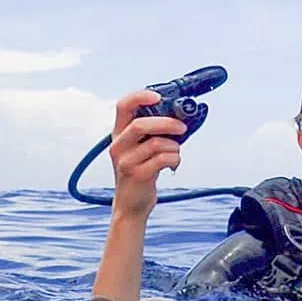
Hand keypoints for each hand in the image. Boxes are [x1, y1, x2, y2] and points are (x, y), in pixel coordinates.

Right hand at [108, 90, 186, 221]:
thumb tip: (183, 117)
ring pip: (156, 144)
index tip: (158, 96)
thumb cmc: (143, 170)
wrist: (132, 203)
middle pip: (140, 124)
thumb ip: (155, 132)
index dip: (140, 97)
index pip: (123, 106)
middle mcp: (118, 145)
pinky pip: (162, 160)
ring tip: (175, 153)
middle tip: (182, 128)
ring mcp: (125, 161)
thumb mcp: (143, 148)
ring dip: (174, 147)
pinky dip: (175, 159)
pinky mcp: (136, 175)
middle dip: (167, 123)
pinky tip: (173, 164)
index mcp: (120, 133)